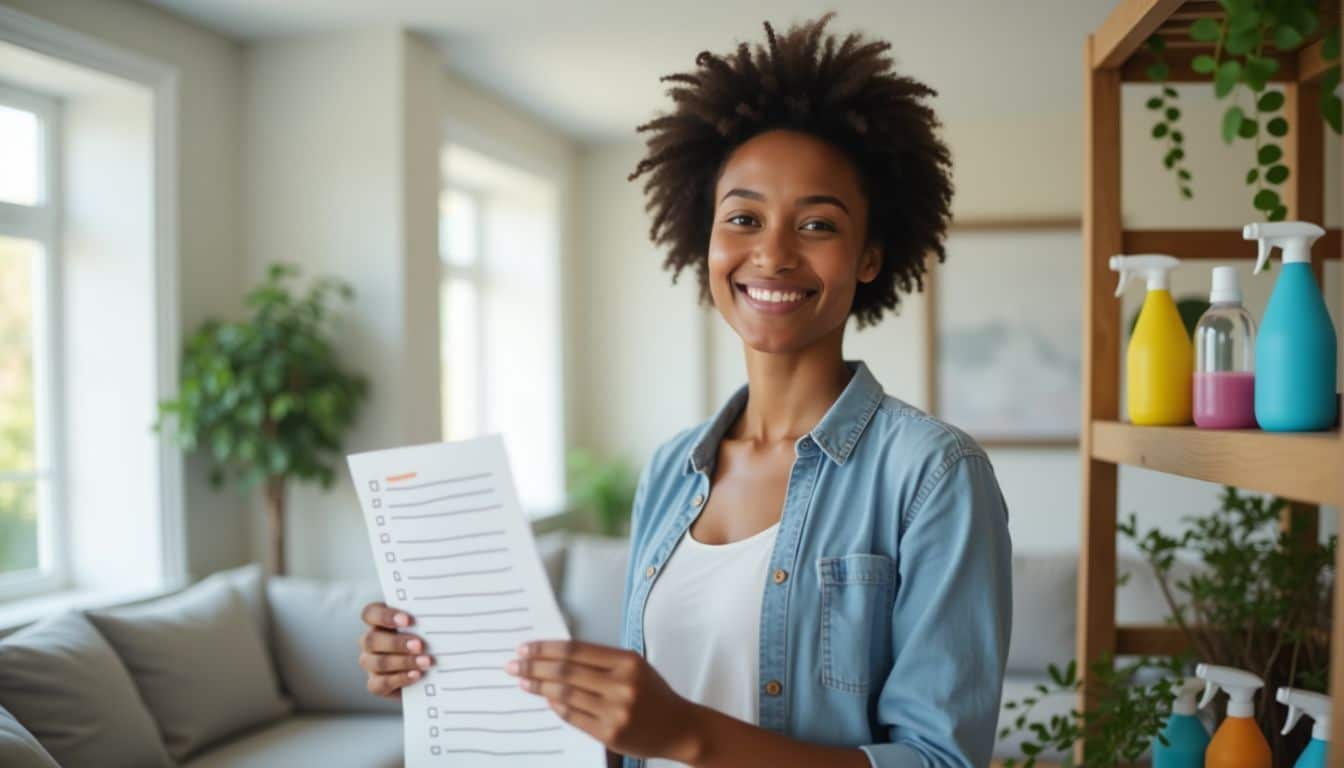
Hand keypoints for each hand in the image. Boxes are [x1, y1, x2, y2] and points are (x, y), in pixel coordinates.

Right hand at [358, 602, 434, 697]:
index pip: (370, 613)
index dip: (385, 616)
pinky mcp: (376, 684)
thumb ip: (427, 619)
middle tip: (420, 645)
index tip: (407, 620)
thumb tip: (444, 614)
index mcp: (379, 621)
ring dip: (403, 662)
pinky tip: (416, 675)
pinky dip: (399, 679)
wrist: (430, 672)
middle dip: (396, 643)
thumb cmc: (428, 639)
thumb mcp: (427, 626)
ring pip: (377, 662)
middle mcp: (371, 641)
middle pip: (371, 640)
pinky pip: (379, 684)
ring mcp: (371, 664)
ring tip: (426, 661)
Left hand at [505, 640, 701, 762]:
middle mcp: (621, 684)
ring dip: (539, 686)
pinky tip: (545, 698)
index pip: (575, 650)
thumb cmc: (652, 693)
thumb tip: (555, 656)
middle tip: (513, 665)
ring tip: (523, 681)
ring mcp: (615, 711)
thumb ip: (600, 661)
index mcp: (627, 661)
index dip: (546, 648)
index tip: (525, 648)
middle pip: (566, 671)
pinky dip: (555, 705)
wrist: (679, 728)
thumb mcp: (634, 666)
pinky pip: (573, 716)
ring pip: (565, 694)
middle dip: (534, 666)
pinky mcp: (609, 733)